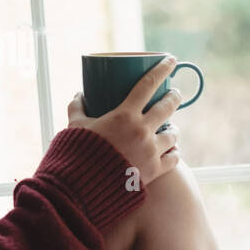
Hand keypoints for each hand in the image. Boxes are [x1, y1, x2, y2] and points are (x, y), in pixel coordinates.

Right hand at [66, 56, 181, 186]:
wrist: (83, 189)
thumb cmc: (77, 155)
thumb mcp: (75, 127)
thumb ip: (77, 108)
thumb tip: (79, 95)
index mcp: (124, 115)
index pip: (149, 84)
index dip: (162, 68)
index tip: (171, 60)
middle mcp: (142, 130)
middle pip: (168, 106)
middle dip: (174, 96)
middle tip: (173, 94)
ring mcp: (150, 151)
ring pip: (174, 134)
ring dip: (173, 128)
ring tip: (169, 128)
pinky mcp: (154, 171)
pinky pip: (174, 158)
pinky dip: (174, 153)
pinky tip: (172, 151)